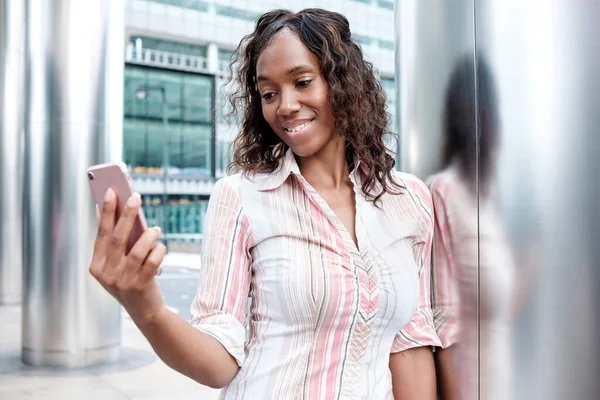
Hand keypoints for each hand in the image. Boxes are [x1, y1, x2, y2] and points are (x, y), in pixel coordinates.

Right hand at [89, 188, 166, 328]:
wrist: (144, 311)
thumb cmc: (130, 279)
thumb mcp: (115, 264)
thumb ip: (112, 242)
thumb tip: (107, 210)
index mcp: (96, 266)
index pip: (101, 234)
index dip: (107, 212)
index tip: (110, 192)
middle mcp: (107, 274)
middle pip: (117, 238)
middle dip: (126, 215)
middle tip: (135, 197)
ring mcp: (123, 281)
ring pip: (137, 250)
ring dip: (148, 235)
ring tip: (155, 229)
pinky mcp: (140, 286)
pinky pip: (152, 261)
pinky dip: (158, 250)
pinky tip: (161, 245)